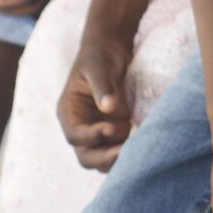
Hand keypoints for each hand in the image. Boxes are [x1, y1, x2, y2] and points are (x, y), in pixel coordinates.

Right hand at [59, 40, 133, 170]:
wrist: (112, 51)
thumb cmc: (100, 56)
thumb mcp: (98, 67)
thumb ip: (102, 86)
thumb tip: (108, 107)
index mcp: (69, 112)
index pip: (74, 135)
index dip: (91, 136)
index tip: (111, 128)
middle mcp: (81, 127)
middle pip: (86, 156)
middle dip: (104, 157)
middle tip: (126, 150)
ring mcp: (98, 132)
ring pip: (102, 160)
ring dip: (118, 158)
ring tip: (137, 145)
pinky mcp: (115, 132)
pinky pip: (118, 150)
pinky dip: (129, 152)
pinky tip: (144, 142)